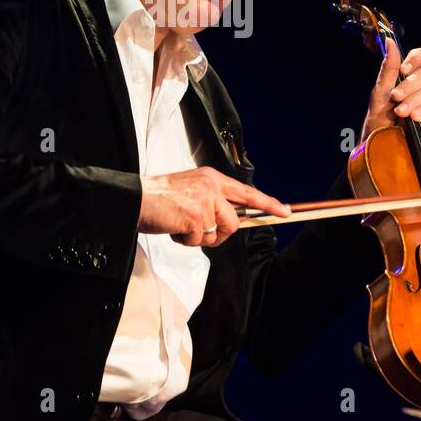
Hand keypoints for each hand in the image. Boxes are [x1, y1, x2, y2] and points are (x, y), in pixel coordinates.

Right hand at [138, 166, 290, 247]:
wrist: (136, 199)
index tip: (285, 211)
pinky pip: (198, 241)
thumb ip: (211, 201)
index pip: (247, 192)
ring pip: (217, 235)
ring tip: (179, 225)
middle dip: (218, 235)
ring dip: (198, 238)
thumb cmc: (159, 198)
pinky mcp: (196, 217)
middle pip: (233, 223)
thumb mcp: (191, 190)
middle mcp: (212, 186)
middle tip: (195, 230)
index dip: (268, 203)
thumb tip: (226, 221)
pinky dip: (184, 241)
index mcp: (212, 178)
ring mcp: (205, 201)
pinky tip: (172, 227)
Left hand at [360, 41, 420, 140]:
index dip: (417, 59)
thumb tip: (390, 41)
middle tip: (396, 97)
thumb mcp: (380, 92)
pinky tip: (413, 119)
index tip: (405, 68)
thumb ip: (388, 68)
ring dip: (412, 102)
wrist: (379, 145)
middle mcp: (419, 89)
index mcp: (406, 78)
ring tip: (400, 113)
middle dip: (409, 86)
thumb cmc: (377, 120)